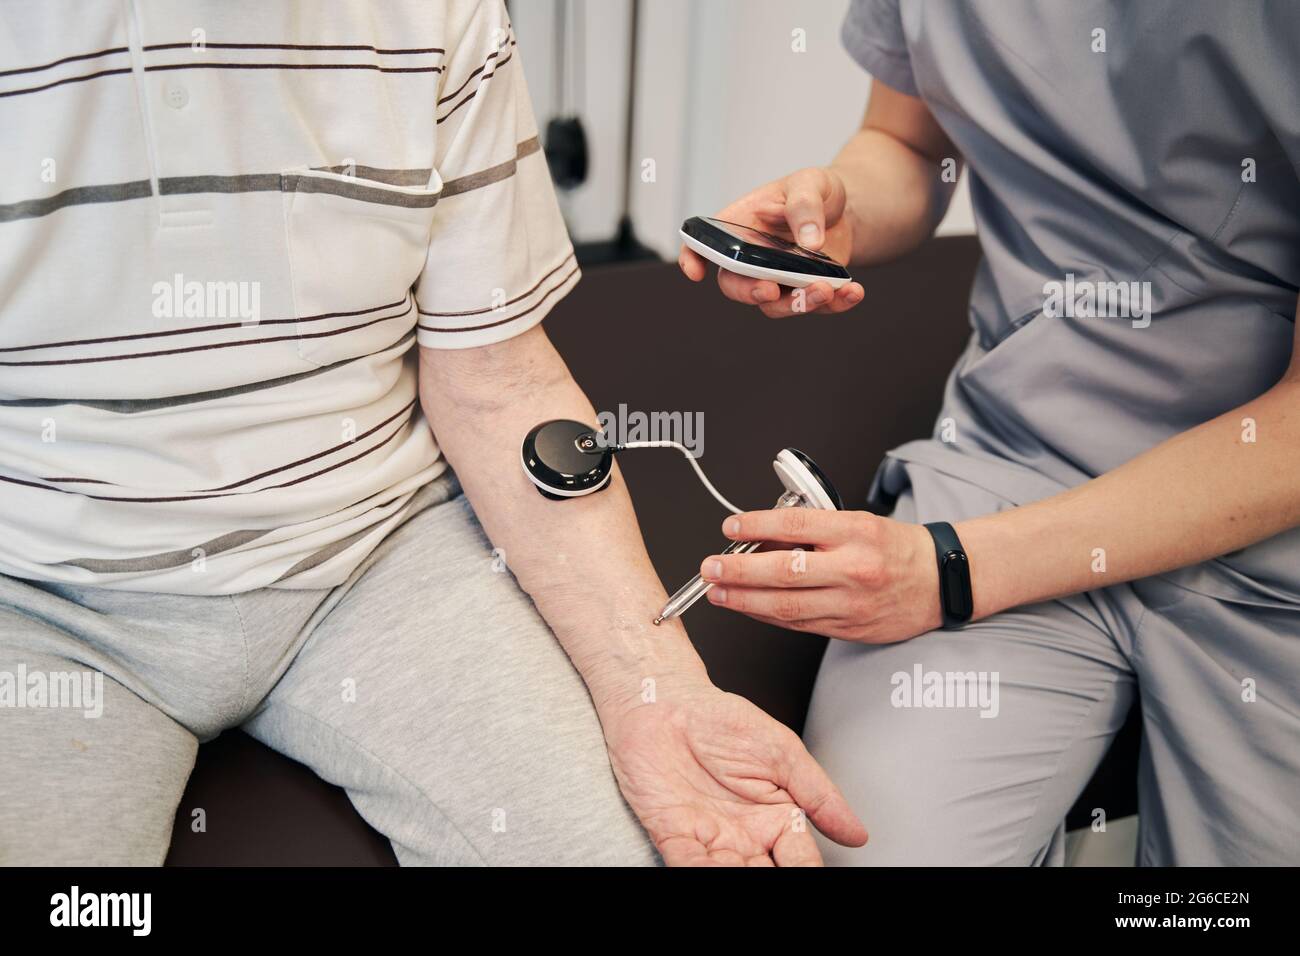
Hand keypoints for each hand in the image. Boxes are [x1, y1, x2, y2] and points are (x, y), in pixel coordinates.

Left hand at [603, 676, 867, 865]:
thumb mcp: (783, 752)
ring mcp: (708, 838)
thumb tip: (856, 832)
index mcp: (776, 818)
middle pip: (766, 876)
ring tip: (749, 874)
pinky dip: (698, 873)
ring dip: (738, 880)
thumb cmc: (720, 720)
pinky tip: (712, 872)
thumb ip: (819, 794)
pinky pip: (687, 864)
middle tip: (779, 878)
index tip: (814, 876)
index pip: (801, 860)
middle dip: (774, 882)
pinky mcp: (672, 834)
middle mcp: (743, 836)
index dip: (808, 870)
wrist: (665, 702)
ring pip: (728, 877)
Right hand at [678, 167, 865, 317]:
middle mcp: (752, 260)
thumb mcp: (810, 182)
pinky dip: (835, 304)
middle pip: (736, 286)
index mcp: (740, 227)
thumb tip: (810, 242)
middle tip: (769, 289)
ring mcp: (778, 280)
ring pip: (775, 305)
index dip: (694, 258)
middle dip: (749, 293)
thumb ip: (804, 206)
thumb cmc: (815, 190)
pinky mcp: (806, 291)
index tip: (696, 272)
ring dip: (798, 304)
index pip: (704, 244)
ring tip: (826, 289)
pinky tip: (853, 292)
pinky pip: (815, 307)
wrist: (847, 208)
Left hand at [700, 508, 942, 642]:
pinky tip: (749, 608)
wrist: (940, 582)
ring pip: (787, 605)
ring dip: (745, 600)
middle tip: (711, 568)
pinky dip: (769, 616)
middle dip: (739, 571)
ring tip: (718, 592)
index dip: (756, 525)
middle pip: (785, 571)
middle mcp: (854, 569)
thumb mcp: (857, 522)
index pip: (795, 525)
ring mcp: (851, 604)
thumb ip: (813, 530)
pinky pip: (799, 623)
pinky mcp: (849, 629)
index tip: (730, 526)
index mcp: (856, 532)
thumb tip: (762, 537)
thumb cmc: (896, 548)